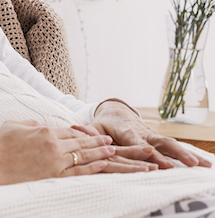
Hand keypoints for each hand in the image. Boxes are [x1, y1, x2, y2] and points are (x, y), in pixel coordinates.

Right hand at [0, 121, 114, 184]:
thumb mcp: (14, 125)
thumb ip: (31, 123)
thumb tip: (41, 125)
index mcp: (44, 130)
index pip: (69, 131)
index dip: (83, 133)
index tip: (93, 134)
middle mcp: (53, 145)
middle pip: (81, 142)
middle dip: (98, 141)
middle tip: (110, 140)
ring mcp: (55, 161)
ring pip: (84, 156)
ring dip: (100, 153)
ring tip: (112, 150)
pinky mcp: (53, 176)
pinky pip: (78, 171)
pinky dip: (92, 168)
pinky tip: (102, 164)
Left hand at [79, 100, 210, 168]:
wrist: (116, 112)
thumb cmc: (103, 124)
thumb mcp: (94, 126)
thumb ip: (88, 132)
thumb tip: (75, 130)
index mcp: (126, 130)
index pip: (135, 142)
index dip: (143, 149)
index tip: (152, 156)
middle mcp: (143, 133)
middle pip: (160, 143)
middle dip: (173, 153)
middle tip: (188, 163)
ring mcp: (153, 137)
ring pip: (171, 144)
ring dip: (187, 154)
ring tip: (203, 164)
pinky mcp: (159, 141)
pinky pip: (175, 148)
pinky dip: (190, 154)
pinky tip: (206, 164)